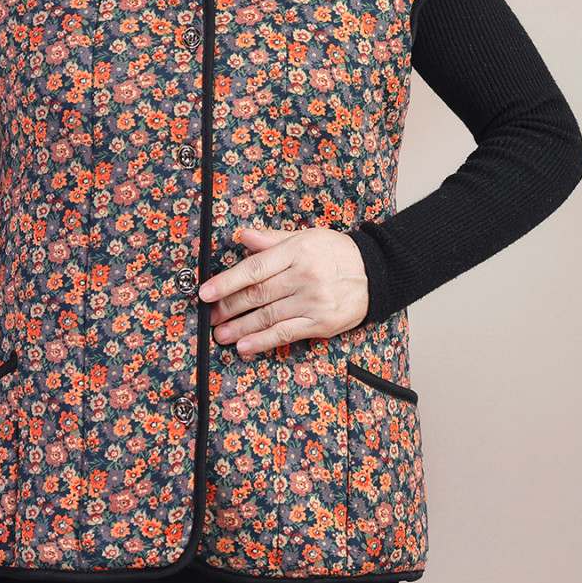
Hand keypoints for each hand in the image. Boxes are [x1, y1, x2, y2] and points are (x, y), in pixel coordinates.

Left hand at [199, 225, 369, 356]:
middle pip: (257, 294)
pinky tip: (244, 346)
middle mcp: (304, 276)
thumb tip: (242, 236)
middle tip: (209, 315)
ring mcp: (313, 302)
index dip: (227, 282)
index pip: (255, 268)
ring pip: (268, 317)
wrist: (375, 273)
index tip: (206, 292)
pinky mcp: (321, 323)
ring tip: (220, 334)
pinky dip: (262, 342)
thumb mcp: (305, 237)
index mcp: (297, 251)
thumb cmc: (335, 253)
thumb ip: (272, 240)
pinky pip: (285, 334)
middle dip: (228, 307)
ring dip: (239, 328)